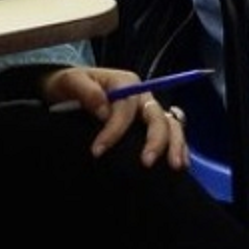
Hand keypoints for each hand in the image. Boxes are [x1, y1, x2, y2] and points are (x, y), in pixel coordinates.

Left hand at [40, 66, 188, 168]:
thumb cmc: (68, 84)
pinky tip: (181, 163)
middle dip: (155, 140)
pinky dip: (178, 146)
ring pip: (170, 124)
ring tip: (175, 166)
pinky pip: (169, 132)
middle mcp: (141, 95)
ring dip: (176, 144)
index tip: (98, 151)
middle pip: (156, 116)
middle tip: (146, 163)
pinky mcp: (147, 123)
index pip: (126, 108)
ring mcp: (146, 109)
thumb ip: (86, 92)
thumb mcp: (70, 82)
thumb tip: (104, 110)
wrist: (67, 88)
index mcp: (124, 82)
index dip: (114, 130)